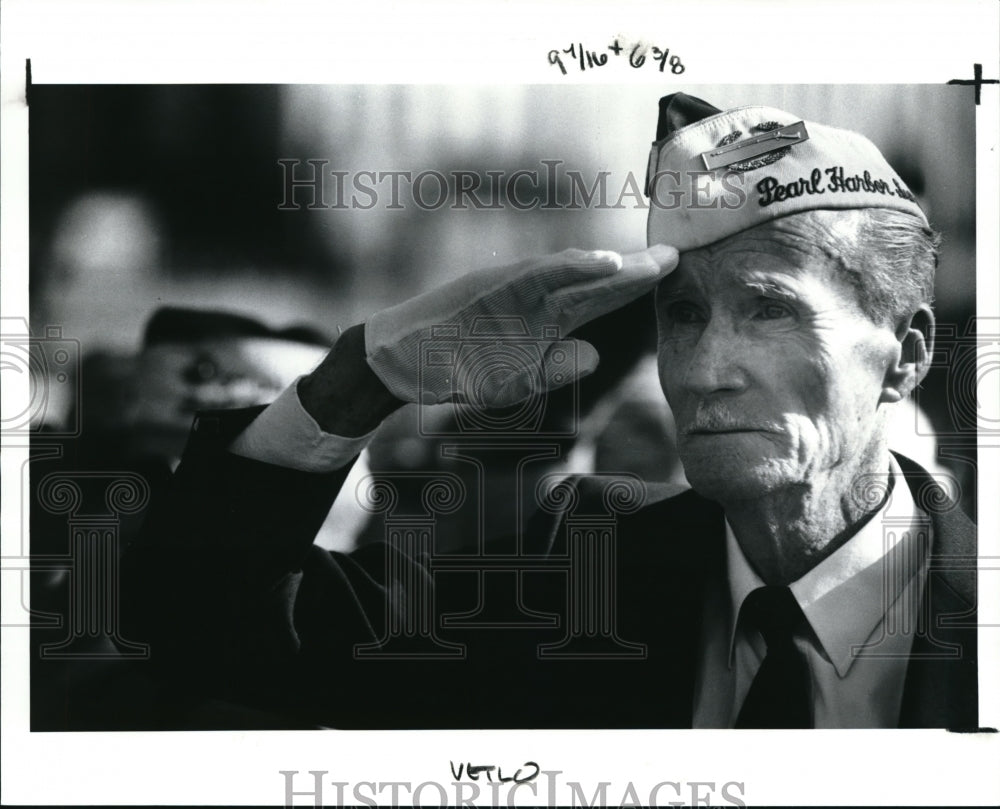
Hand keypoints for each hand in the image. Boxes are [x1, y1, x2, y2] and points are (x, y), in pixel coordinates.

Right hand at [365, 245, 677, 407]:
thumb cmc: (463, 370)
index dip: (638, 291)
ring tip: (658, 262)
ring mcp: (518, 289)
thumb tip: (595, 356)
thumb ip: (557, 369)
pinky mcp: (495, 286)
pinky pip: (540, 275)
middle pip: (599, 284)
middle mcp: (540, 298)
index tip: (677, 282)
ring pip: (577, 274)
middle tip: (682, 256)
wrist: (405, 361)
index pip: (603, 301)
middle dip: (641, 273)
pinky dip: (572, 268)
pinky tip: (605, 263)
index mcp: (548, 319)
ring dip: (618, 268)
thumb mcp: (519, 382)